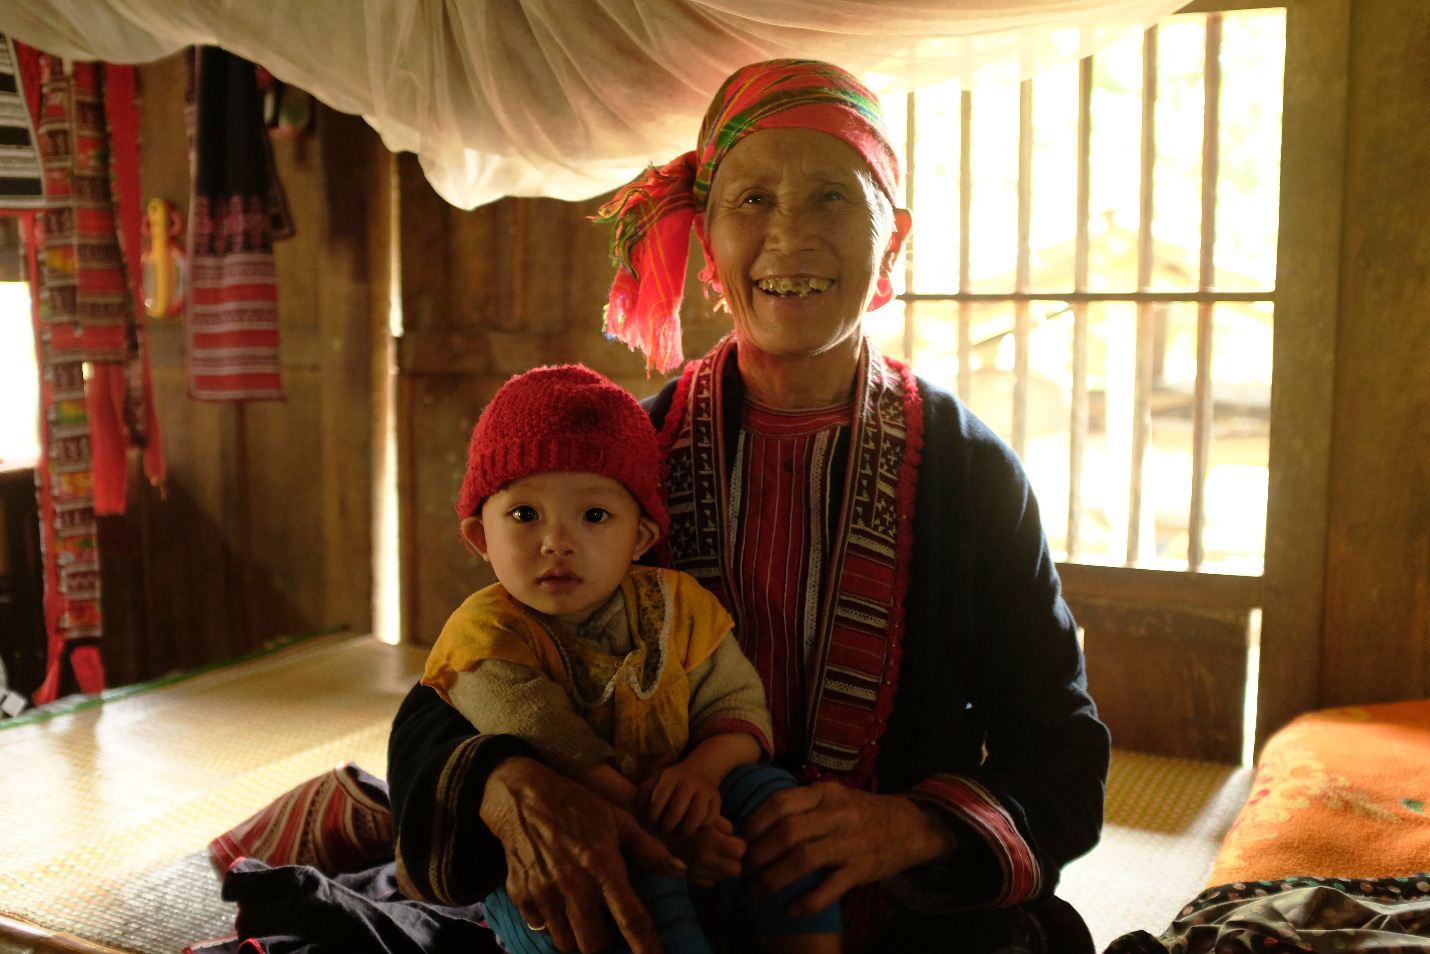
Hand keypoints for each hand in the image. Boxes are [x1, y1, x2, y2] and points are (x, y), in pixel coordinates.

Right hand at [481, 756, 685, 953]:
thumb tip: (679, 870)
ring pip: (567, 943)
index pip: (630, 918)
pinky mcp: (521, 895)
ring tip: (586, 920)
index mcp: (602, 865)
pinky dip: (553, 925)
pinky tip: (559, 907)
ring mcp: (544, 892)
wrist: (523, 796)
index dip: (646, 947)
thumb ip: (649, 848)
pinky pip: (540, 928)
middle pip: (594, 945)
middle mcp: (573, 885)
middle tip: (610, 930)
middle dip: (606, 945)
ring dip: (580, 938)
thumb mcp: (618, 819)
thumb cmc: (577, 806)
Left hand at [639, 761, 721, 836]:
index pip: (657, 801)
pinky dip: (700, 828)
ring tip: (679, 832)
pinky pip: (709, 821)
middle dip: (666, 827)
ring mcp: (704, 791)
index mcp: (670, 777)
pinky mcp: (717, 800)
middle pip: (675, 813)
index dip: (651, 817)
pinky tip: (692, 826)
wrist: (700, 771)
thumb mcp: (655, 781)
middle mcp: (688, 783)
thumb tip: (639, 814)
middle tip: (664, 830)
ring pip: (695, 819)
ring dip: (684, 831)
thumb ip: (643, 795)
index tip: (651, 822)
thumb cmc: (671, 783)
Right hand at [662, 815, 744, 885]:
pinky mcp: (686, 877)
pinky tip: (705, 861)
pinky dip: (711, 873)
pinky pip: (709, 882)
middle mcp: (704, 860)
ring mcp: (694, 871)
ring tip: (716, 854)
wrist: (651, 823)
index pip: (740, 851)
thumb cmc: (679, 811)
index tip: (733, 839)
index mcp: (710, 841)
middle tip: (728, 848)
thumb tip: (733, 835)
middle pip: (736, 869)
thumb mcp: (703, 811)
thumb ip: (722, 825)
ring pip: (723, 877)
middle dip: (734, 859)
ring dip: (723, 867)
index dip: (739, 844)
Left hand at [740, 783, 957, 917]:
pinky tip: (790, 910)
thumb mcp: (833, 797)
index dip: (753, 824)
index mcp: (825, 792)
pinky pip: (829, 888)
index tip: (739, 840)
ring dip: (773, 878)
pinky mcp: (863, 868)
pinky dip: (806, 901)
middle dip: (757, 854)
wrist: (910, 826)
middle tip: (742, 870)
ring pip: (803, 859)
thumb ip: (802, 805)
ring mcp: (851, 842)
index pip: (780, 803)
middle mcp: (837, 814)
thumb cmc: (860, 813)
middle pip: (787, 833)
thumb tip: (756, 822)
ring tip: (755, 891)